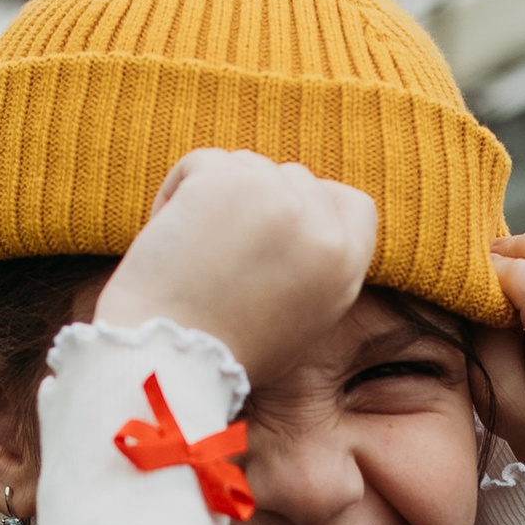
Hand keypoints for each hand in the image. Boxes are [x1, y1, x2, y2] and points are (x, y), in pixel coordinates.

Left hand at [99, 149, 377, 382]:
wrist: (171, 360)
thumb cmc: (223, 350)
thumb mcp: (302, 319)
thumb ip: (315, 267)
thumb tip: (302, 219)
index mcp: (346, 267)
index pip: (354, 205)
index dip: (315, 208)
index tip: (277, 228)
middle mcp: (321, 228)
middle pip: (295, 179)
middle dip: (258, 202)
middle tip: (221, 250)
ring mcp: (276, 199)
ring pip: (248, 165)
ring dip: (216, 195)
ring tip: (193, 253)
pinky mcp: (227, 181)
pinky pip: (202, 163)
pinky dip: (178, 192)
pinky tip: (170, 238)